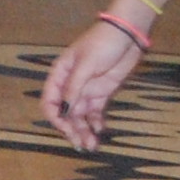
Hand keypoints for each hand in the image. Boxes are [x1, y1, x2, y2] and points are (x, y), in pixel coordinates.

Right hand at [38, 20, 144, 151]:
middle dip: (71, 129)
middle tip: (81, 143)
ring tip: (92, 145)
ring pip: (80, 116)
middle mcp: (70, 86)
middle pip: (66, 114)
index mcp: (60, 76)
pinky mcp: (102, 93)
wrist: (129, 34)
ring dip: (84, 130)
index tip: (65, 128)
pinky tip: (100, 130)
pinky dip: (96, 122)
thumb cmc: (102, 43)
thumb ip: (74, 88)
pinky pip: (95, 112)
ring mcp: (86, 90)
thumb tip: (64, 111)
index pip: (50, 102)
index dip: (55, 118)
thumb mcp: (86, 64)